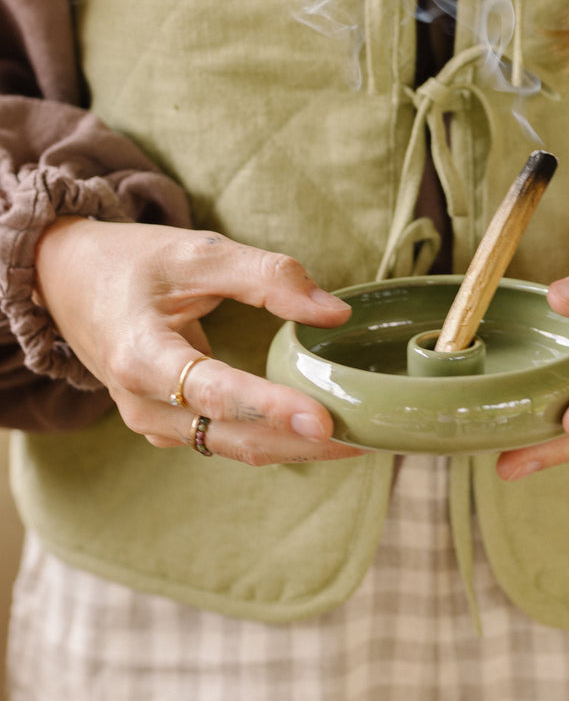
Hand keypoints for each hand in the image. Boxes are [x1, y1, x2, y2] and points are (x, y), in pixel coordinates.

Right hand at [34, 218, 364, 465]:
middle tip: (369, 434)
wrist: (68, 281)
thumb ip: (267, 277)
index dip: (271, 408)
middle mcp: (142, 403)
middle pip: (234, 436)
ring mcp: (152, 423)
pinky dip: (273, 439)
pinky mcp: (168, 427)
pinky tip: (318, 430)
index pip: (215, 391)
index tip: (324, 419)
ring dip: (295, 447)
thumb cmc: (133, 263)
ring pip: (235, 447)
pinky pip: (227, 441)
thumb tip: (335, 313)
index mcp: (141, 355)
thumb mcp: (197, 252)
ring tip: (359, 436)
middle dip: (303, 442)